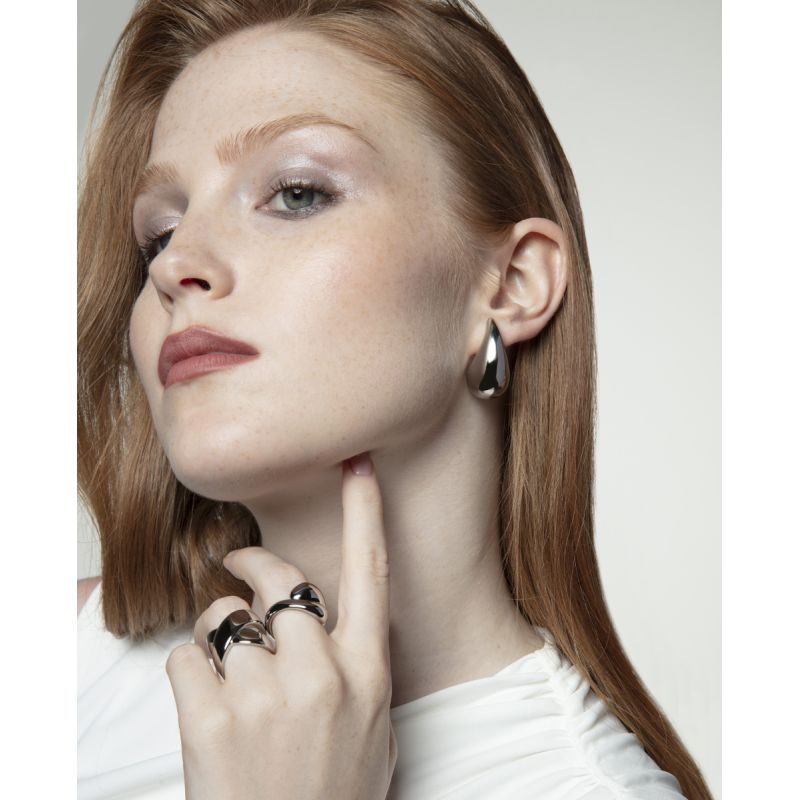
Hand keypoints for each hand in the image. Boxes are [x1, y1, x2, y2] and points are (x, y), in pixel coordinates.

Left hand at [165, 452, 396, 799]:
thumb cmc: (331, 796)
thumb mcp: (374, 730)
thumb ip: (357, 669)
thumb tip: (330, 625)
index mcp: (367, 673)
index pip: (371, 572)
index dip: (364, 512)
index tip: (357, 465)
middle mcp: (321, 673)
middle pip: (279, 580)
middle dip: (253, 564)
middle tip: (236, 562)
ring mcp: (267, 694)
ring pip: (226, 619)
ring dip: (220, 639)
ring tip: (229, 682)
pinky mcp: (213, 719)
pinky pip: (187, 658)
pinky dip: (191, 674)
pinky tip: (208, 707)